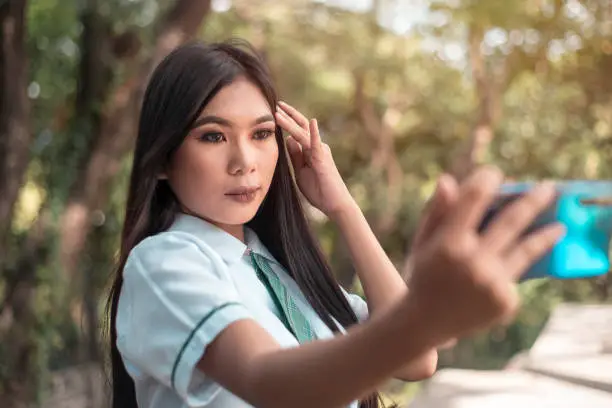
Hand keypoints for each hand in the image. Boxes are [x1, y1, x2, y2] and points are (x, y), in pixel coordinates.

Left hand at [275, 101, 354, 218]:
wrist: (334, 204)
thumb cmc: (319, 190)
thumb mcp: (300, 170)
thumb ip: (295, 155)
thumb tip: (288, 139)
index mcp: (310, 150)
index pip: (297, 131)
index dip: (287, 121)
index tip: (275, 112)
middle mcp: (317, 147)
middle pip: (301, 126)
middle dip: (288, 115)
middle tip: (276, 104)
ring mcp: (320, 152)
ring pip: (303, 133)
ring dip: (290, 122)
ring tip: (278, 112)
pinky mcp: (323, 160)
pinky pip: (317, 144)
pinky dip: (313, 133)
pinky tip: (311, 122)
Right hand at [404, 166, 564, 342]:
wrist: (425, 322)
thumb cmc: (423, 274)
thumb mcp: (423, 241)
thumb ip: (437, 212)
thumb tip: (448, 180)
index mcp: (448, 242)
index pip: (474, 198)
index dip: (486, 181)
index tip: (494, 173)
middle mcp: (473, 261)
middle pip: (512, 220)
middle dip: (532, 200)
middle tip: (548, 188)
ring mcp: (492, 283)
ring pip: (526, 249)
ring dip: (545, 234)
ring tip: (559, 225)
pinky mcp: (505, 301)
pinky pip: (515, 274)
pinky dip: (513, 266)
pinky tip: (513, 265)